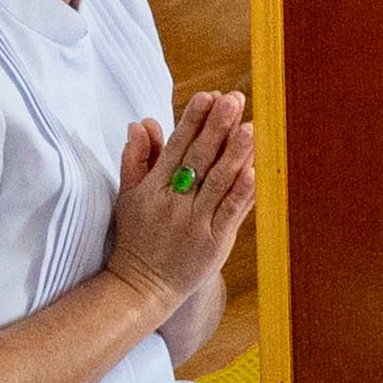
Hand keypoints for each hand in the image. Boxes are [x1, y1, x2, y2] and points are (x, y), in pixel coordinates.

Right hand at [105, 91, 255, 313]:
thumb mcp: (128, 196)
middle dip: (217, 127)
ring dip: (236, 153)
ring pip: (218, 182)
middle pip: (198, 159)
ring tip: (251, 127)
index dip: (192, 121)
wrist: (142, 286)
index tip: (208, 96)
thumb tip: (142, 122)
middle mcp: (173, 202)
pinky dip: (243, 191)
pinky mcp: (213, 242)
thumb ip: (137, 158)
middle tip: (234, 100)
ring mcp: (194, 222)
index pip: (174, 147)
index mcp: (152, 188)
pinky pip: (231, 212)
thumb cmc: (137, 236)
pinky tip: (255, 170)